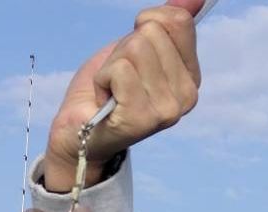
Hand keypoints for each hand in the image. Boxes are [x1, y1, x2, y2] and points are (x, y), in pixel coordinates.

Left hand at [43, 0, 203, 191]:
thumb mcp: (135, 49)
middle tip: (117, 80)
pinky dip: (102, 79)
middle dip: (123, 49)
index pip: (178, 21)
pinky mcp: (143, 119)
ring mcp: (167, 110)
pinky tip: (104, 101)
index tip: (131, 51)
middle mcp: (186, 96)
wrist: (77, 133)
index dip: (145, 24)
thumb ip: (166, 25)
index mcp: (190, 76)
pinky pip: (119, 70)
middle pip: (151, 33)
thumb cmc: (106, 91)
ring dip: (111, 66)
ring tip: (111, 91)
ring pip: (134, 49)